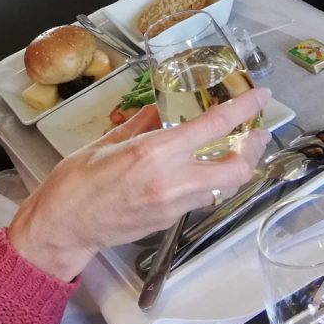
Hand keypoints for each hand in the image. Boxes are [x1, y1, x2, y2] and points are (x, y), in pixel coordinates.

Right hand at [7, 89, 271, 281]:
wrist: (64, 226)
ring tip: (233, 148)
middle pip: (238, 168)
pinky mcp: (170, 221)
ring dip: (236, 167)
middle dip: (253, 149)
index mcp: (156, 152)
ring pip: (225, 187)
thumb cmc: (76, 182)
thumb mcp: (108, 141)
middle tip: (254, 132)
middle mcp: (172, 181)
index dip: (243, 109)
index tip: (258, 97)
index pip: (214, 126)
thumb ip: (143, 124)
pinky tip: (203, 169)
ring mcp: (175, 205)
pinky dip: (211, 181)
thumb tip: (162, 109)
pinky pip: (203, 198)